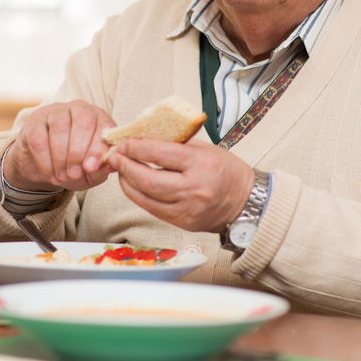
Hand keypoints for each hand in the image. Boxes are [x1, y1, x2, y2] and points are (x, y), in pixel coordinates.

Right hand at [3, 100, 116, 192]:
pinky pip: (40, 138)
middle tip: (74, 174)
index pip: (104, 126)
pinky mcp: (35, 119)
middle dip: (78, 152)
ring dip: (61, 157)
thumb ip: (101, 169)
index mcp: (98, 118)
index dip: (98, 147)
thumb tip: (109, 167)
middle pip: (82, 122)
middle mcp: (78, 108)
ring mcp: (55, 111)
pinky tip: (51, 173)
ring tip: (62, 176)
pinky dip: (45, 160)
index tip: (91, 168)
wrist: (46, 168)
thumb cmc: (74, 166)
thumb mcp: (91, 172)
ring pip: (60, 127)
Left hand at [107, 139, 254, 232]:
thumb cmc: (225, 170)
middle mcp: (194, 188)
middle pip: (148, 180)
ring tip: (120, 171)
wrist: (246, 202)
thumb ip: (175, 144)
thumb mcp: (204, 149)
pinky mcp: (183, 223)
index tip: (124, 143)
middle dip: (126, 167)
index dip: (137, 148)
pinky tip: (133, 186)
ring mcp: (188, 209)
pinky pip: (153, 209)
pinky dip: (139, 196)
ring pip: (146, 198)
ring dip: (127, 183)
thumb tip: (143, 137)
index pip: (160, 154)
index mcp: (201, 164)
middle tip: (114, 157)